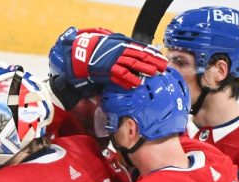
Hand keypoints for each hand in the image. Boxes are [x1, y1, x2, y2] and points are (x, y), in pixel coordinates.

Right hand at [49, 27, 166, 91]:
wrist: (75, 53)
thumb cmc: (91, 48)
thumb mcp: (107, 42)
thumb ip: (118, 45)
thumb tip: (130, 50)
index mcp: (119, 42)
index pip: (139, 47)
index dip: (151, 53)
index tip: (161, 57)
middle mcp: (117, 50)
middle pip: (139, 55)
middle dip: (152, 61)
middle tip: (163, 67)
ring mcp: (112, 60)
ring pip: (132, 64)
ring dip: (143, 69)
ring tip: (153, 74)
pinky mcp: (105, 69)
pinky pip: (119, 75)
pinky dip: (128, 79)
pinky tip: (136, 83)